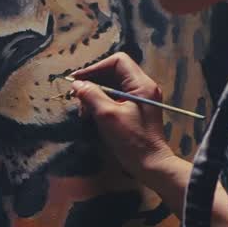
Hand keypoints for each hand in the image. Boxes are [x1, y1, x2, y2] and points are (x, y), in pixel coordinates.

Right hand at [68, 53, 175, 183]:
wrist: (151, 164)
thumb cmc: (132, 141)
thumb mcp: (108, 116)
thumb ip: (91, 96)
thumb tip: (77, 84)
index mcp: (141, 84)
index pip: (117, 62)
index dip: (95, 68)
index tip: (78, 80)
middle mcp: (144, 87)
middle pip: (114, 73)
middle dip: (93, 82)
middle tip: (77, 95)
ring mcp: (141, 99)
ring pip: (113, 86)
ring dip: (95, 94)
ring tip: (83, 110)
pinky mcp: (136, 110)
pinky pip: (116, 98)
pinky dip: (102, 103)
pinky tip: (91, 115)